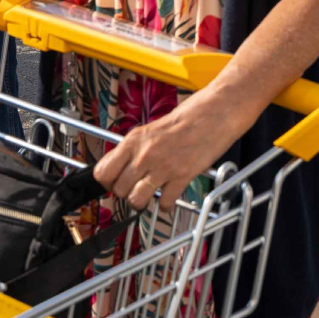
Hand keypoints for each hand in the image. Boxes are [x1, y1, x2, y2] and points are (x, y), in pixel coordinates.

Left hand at [93, 86, 246, 208]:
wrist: (215, 113)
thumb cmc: (188, 117)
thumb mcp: (152, 129)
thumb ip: (137, 148)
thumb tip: (126, 167)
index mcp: (133, 140)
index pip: (103, 171)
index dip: (108, 183)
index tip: (115, 184)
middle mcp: (144, 154)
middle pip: (119, 190)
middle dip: (126, 194)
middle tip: (135, 191)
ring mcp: (162, 166)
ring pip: (136, 200)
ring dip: (142, 203)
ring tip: (149, 198)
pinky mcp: (182, 176)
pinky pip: (164, 202)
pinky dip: (166, 205)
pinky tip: (169, 198)